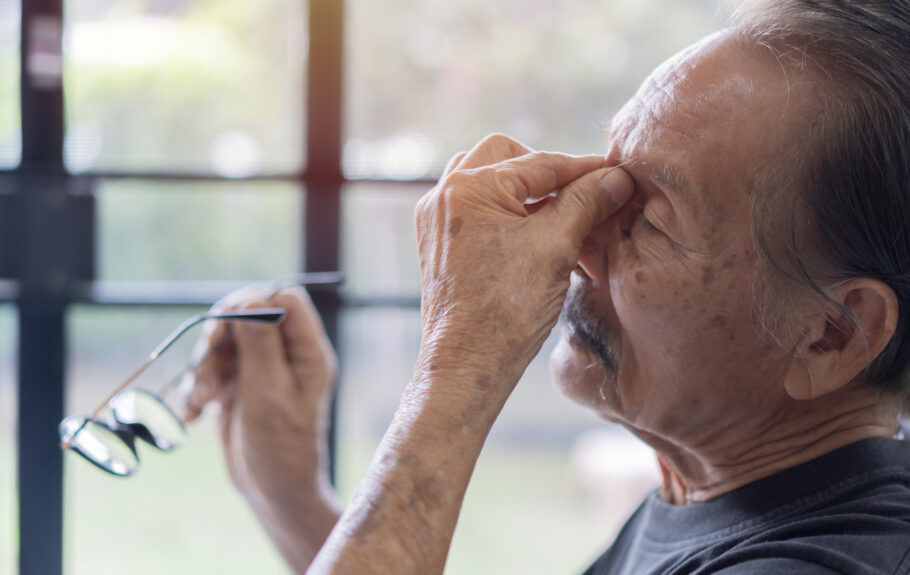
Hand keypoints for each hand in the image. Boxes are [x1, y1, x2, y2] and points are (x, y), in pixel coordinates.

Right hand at [181, 286, 340, 572]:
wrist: (273, 493)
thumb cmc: (281, 447)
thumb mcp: (269, 394)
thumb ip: (260, 346)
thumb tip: (251, 299)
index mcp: (308, 351)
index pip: (285, 300)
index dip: (253, 302)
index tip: (225, 323)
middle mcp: (287, 354)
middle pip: (246, 316)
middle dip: (218, 340)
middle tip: (203, 364)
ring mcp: (261, 369)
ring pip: (223, 344)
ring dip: (203, 370)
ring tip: (199, 403)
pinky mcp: (238, 386)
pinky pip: (210, 370)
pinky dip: (197, 388)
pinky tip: (192, 415)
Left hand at [306, 135, 632, 573]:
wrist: (468, 365)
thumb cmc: (507, 309)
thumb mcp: (556, 247)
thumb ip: (586, 202)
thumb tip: (616, 177)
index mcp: (469, 186)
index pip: (541, 162)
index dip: (586, 169)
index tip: (618, 175)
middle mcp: (445, 195)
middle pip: (507, 157)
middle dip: (549, 172)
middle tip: (584, 194)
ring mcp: (437, 220)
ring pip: (490, 182)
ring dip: (526, 190)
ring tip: (560, 215)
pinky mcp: (439, 245)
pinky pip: (478, 210)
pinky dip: (508, 212)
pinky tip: (535, 235)